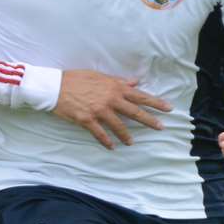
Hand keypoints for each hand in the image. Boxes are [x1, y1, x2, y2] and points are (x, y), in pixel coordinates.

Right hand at [52, 70, 170, 148]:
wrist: (55, 86)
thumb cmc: (76, 78)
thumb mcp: (98, 76)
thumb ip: (118, 81)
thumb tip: (134, 82)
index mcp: (114, 87)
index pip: (140, 96)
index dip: (155, 103)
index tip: (168, 108)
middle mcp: (110, 100)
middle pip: (135, 112)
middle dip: (150, 120)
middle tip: (161, 127)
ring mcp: (99, 111)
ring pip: (118, 126)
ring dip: (126, 135)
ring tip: (131, 142)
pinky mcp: (87, 120)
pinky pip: (100, 133)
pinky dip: (106, 141)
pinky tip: (112, 147)